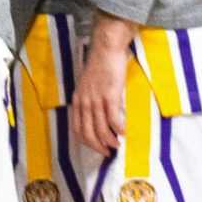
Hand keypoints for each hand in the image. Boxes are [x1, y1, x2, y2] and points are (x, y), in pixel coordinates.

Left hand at [72, 35, 129, 154]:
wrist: (106, 49)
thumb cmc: (99, 66)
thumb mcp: (87, 85)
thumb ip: (89, 99)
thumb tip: (97, 115)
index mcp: (78, 100)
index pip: (77, 128)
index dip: (86, 142)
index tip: (96, 147)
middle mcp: (84, 102)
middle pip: (87, 133)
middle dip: (97, 146)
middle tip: (107, 152)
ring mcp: (96, 100)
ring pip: (100, 129)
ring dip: (109, 141)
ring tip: (117, 145)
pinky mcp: (110, 96)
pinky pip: (113, 119)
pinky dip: (119, 129)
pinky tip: (124, 132)